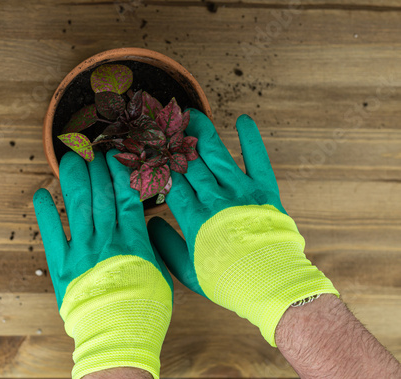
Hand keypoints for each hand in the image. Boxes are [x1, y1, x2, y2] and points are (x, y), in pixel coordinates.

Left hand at [33, 150, 172, 378]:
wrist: (119, 334)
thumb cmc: (145, 306)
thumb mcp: (159, 271)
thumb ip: (150, 244)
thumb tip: (145, 226)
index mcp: (133, 239)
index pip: (125, 195)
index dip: (119, 172)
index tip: (115, 156)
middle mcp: (106, 238)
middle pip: (100, 194)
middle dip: (96, 168)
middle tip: (91, 150)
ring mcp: (83, 250)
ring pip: (78, 206)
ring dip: (73, 179)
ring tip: (69, 159)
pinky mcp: (63, 265)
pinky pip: (52, 233)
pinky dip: (46, 212)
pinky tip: (41, 193)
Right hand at [148, 109, 338, 346]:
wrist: (269, 284)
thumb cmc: (226, 280)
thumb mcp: (187, 271)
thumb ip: (165, 246)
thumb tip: (151, 223)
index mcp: (193, 216)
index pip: (172, 180)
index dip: (160, 162)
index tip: (151, 147)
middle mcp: (214, 198)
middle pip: (189, 162)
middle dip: (175, 140)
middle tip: (165, 122)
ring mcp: (240, 191)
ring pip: (216, 153)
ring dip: (202, 132)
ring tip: (191, 115)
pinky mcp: (264, 190)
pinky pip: (257, 159)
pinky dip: (251, 139)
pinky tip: (244, 119)